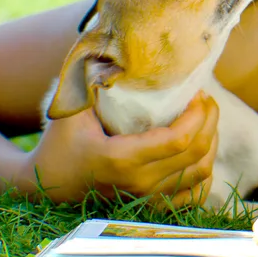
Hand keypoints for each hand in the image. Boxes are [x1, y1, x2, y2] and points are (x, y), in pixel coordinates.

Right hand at [16, 92, 218, 205]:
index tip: (196, 92)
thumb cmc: (60, 142)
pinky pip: (194, 195)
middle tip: (205, 99)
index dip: (197, 113)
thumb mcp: (71, 109)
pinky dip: (204, 171)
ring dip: (211, 143)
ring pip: (201, 174)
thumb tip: (116, 49)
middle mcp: (139, 183)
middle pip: (196, 154)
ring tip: (205, 119)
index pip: (179, 139)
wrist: (46, 185)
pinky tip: (202, 151)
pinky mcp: (151, 207)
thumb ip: (91, 81)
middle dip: (209, 121)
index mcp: (122, 159)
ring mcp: (147, 199)